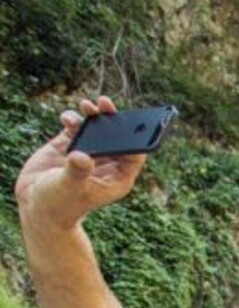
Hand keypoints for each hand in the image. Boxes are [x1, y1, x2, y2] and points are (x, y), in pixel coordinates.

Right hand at [14, 96, 145, 232]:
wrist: (35, 204)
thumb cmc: (58, 204)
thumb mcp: (69, 188)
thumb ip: (77, 172)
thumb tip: (82, 156)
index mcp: (118, 178)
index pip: (134, 155)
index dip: (135, 137)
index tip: (131, 121)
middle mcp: (107, 164)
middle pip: (117, 136)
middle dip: (112, 119)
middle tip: (105, 103)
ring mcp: (89, 153)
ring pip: (97, 129)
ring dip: (93, 115)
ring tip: (87, 105)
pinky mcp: (70, 145)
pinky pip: (76, 127)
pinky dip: (72, 119)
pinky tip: (67, 118)